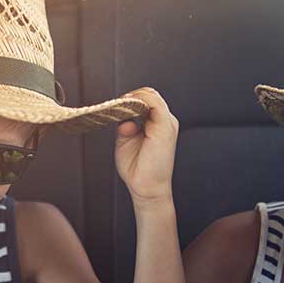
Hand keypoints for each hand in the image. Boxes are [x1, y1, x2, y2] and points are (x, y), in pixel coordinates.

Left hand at [115, 88, 177, 207]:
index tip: (116, 106)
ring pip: (152, 95)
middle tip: (116, 104)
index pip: (147, 100)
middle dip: (132, 96)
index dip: (131, 99)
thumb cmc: (137, 168)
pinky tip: (126, 106)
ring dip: (133, 97)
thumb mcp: (126, 141)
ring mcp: (167, 123)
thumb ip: (125, 126)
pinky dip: (138, 100)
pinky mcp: (165, 127)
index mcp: (158, 124)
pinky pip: (154, 103)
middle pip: (150, 95)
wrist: (146, 188)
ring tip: (120, 106)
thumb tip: (125, 119)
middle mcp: (165, 121)